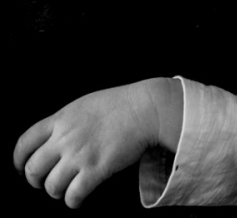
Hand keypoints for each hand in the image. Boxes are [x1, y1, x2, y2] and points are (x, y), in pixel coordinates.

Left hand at [14, 78, 181, 208]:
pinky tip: (77, 199)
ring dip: (56, 192)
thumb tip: (55, 139)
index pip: (24, 144)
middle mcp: (64, 139)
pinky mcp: (96, 170)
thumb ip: (66, 122)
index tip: (22, 168)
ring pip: (51, 186)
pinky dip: (72, 201)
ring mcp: (79, 155)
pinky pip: (73, 195)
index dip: (19, 160)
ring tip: (65, 190)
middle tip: (44, 182)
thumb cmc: (122, 104)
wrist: (147, 108)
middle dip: (36, 180)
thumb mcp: (85, 105)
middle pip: (33, 169)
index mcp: (60, 120)